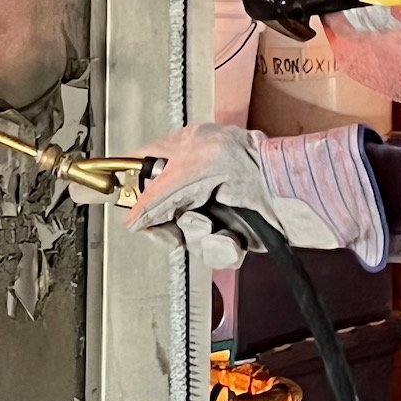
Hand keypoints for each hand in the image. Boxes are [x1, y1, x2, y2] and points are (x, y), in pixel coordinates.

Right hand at [125, 123, 388, 271]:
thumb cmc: (260, 166)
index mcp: (185, 148)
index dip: (122, 181)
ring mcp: (213, 207)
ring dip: (201, 236)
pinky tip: (238, 240)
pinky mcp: (232, 234)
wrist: (307, 198)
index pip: (140, 164)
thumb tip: (131, 218)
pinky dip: (223, 249)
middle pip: (155, 210)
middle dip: (169, 221)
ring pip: (182, 236)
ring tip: (220, 226)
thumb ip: (158, 191)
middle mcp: (196, 178)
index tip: (93, 193)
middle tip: (183, 219)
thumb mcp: (198, 167)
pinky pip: (209, 252)